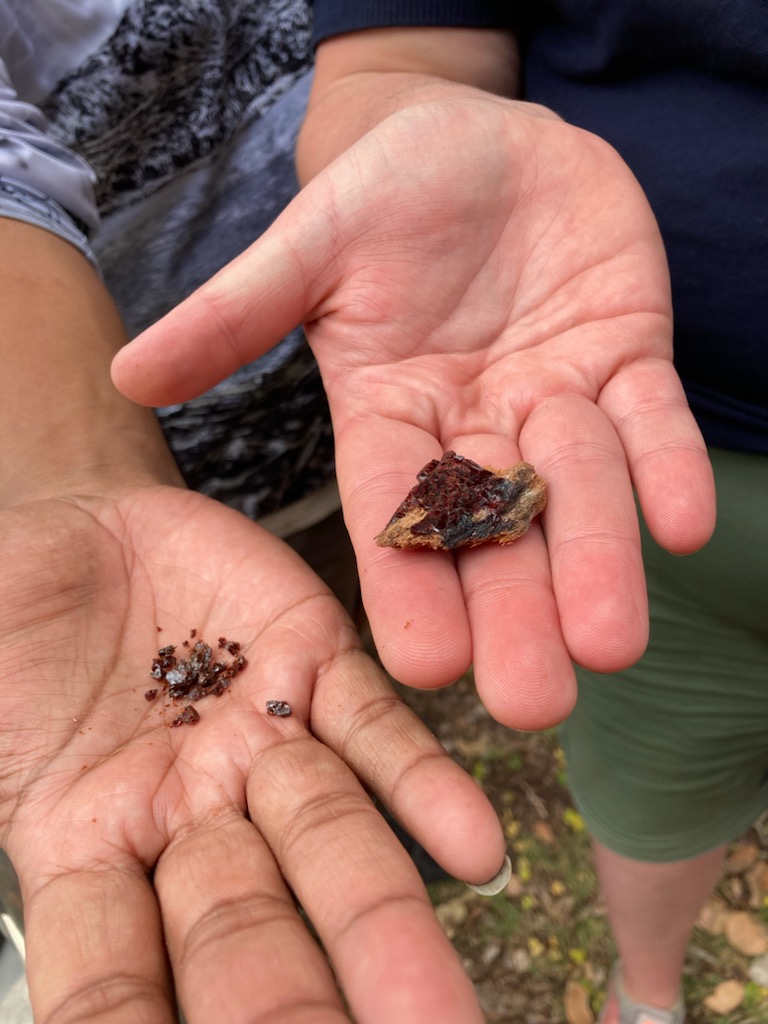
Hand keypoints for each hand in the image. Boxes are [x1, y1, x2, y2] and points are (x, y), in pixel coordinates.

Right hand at [0, 487, 503, 1023]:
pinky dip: (425, 789)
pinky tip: (477, 849)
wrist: (73, 530)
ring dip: (385, 926)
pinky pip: (377, 735)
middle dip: (294, 1011)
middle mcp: (188, 820)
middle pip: (246, 935)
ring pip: (331, 846)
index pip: (114, 980)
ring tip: (442, 1014)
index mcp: (83, 852)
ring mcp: (260, 744)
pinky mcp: (315, 666)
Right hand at [111, 88, 714, 727]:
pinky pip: (656, 419)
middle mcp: (474, 426)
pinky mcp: (629, 355)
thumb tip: (129, 374)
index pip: (394, 513)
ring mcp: (557, 394)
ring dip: (599, 559)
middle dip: (516, 612)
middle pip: (493, 531)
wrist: (483, 143)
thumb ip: (234, 314)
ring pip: (581, 487)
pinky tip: (682, 526)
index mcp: (390, 416)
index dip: (410, 588)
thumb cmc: (384, 190)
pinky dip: (668, 467)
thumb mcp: (308, 245)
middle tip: (535, 703)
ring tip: (612, 645)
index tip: (428, 670)